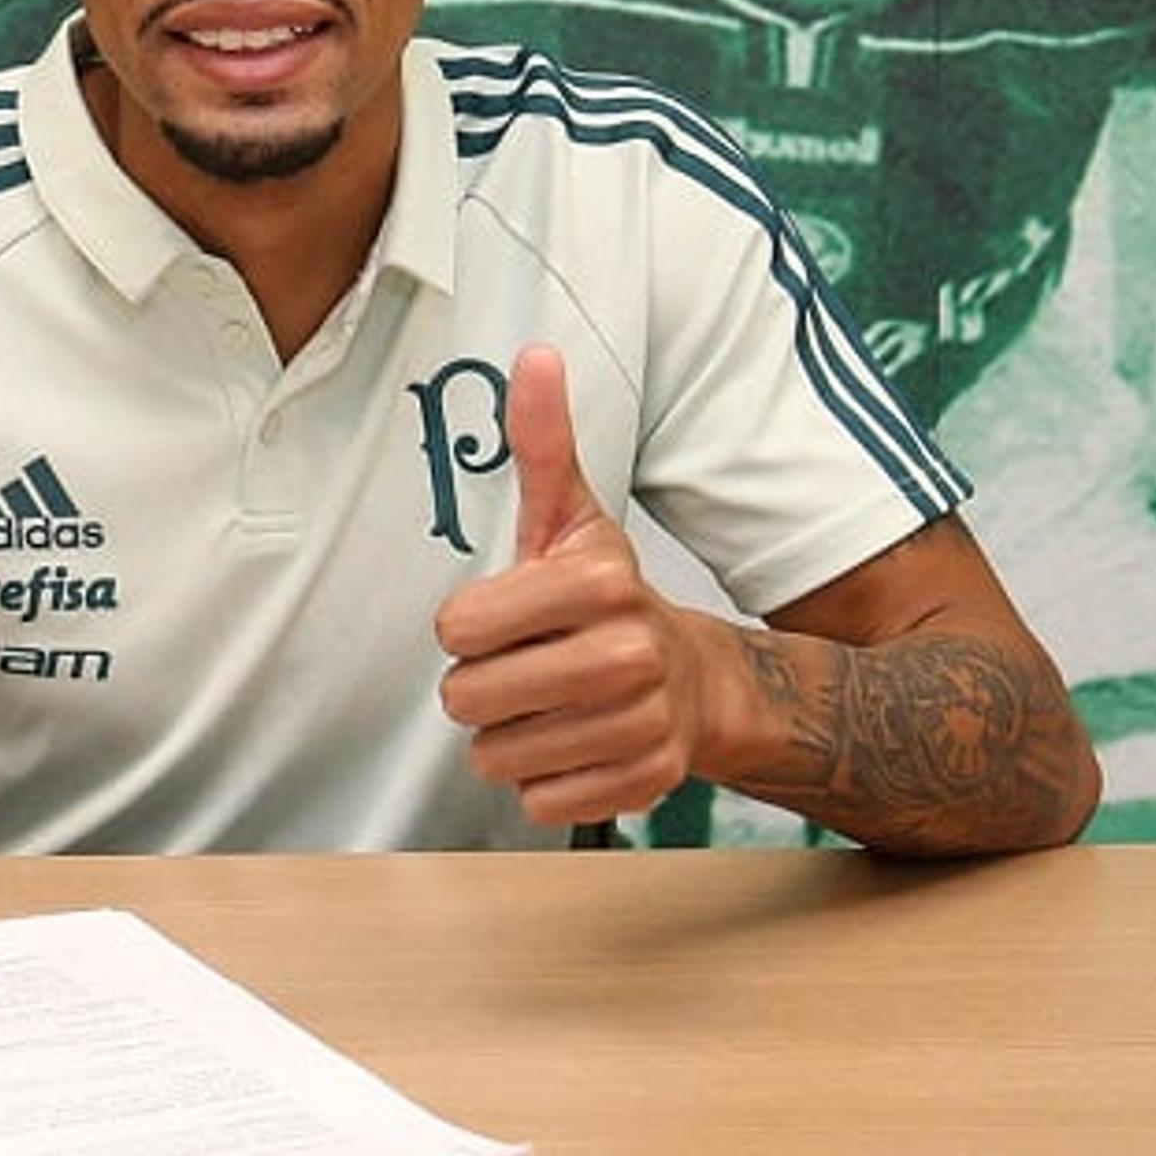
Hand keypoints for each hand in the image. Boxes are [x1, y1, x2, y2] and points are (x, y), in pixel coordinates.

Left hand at [436, 346, 707, 827]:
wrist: (696, 680)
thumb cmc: (606, 596)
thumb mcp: (572, 518)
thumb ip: (543, 444)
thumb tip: (533, 355)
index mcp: (600, 583)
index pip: (459, 628)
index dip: (466, 626)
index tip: (502, 616)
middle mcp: (627, 655)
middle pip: (469, 698)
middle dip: (480, 687)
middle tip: (522, 665)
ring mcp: (639, 725)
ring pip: (497, 755)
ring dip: (508, 735)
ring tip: (549, 703)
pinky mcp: (642, 785)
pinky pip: (537, 800)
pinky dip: (543, 779)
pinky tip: (575, 743)